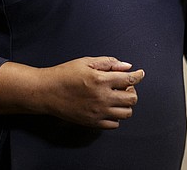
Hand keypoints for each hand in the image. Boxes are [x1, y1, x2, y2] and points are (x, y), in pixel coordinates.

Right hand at [0, 56, 144, 128]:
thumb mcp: (86, 62)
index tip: (140, 73)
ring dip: (126, 104)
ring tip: (117, 97)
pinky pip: (114, 124)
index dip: (139, 75)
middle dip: (132, 90)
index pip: (129, 79)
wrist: (46, 92)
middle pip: (132, 98)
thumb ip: (108, 63)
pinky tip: (109, 107)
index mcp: (101, 80)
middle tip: (125, 85)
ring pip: (126, 113)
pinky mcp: (92, 122)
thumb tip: (127, 66)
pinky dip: (116, 116)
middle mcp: (102, 98)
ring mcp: (98, 112)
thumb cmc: (64, 74)